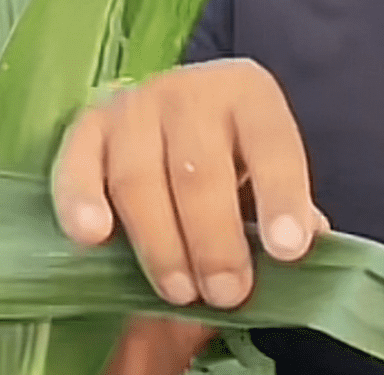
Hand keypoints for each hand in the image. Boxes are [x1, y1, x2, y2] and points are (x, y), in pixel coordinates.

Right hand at [52, 59, 327, 308]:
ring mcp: (136, 105)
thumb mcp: (266, 165)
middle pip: (200, 170)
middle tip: (229, 293)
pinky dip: (80, 202)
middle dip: (215, 240)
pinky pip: (77, 167)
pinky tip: (95, 238)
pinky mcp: (88, 127)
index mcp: (249, 92)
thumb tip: (305, 241)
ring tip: (181, 291)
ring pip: (139, 178)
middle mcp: (192, 90)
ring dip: (160, 244)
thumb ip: (285, 203)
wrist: (177, 109)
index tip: (289, 250)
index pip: (272, 143)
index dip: (282, 196)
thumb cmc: (231, 151)